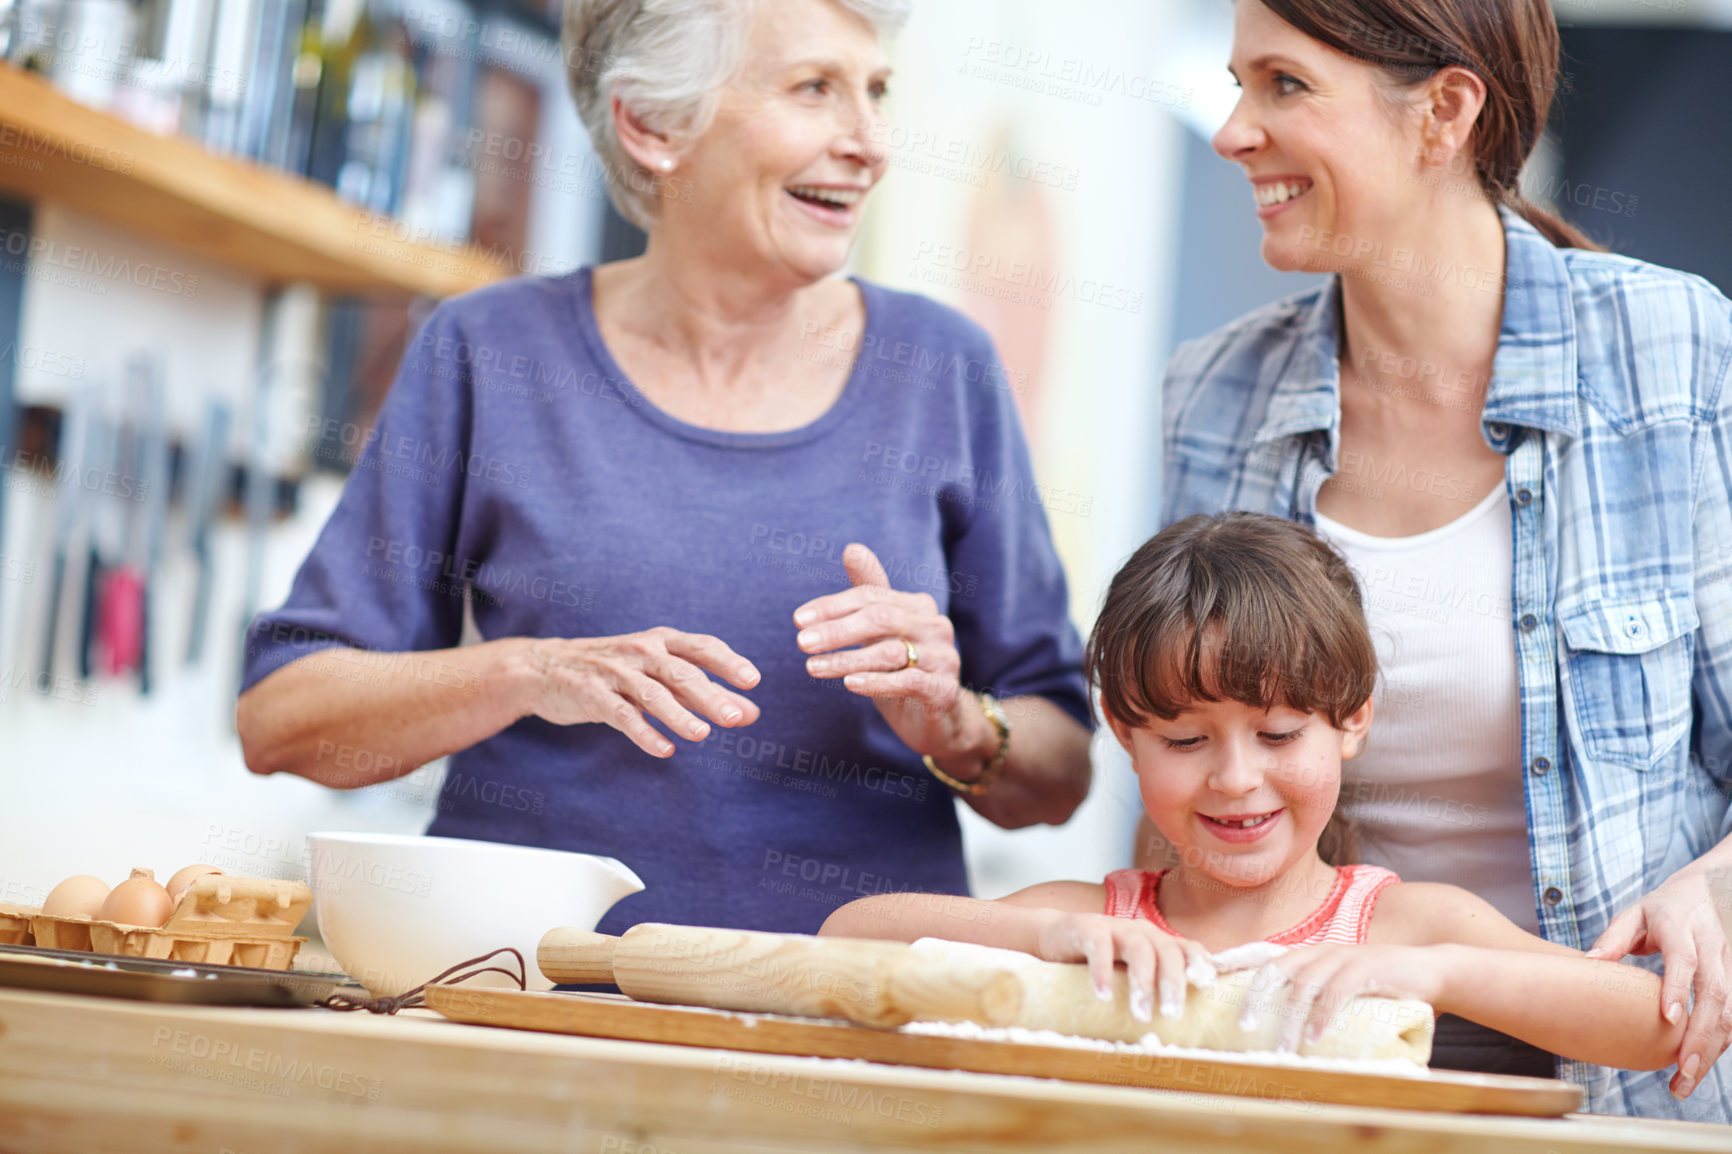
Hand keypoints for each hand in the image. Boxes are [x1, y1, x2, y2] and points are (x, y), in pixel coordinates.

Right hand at [525, 629, 759, 756]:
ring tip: (702, 735)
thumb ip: (706, 693)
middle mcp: (641, 652)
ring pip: (653, 694)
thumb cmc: (615, 671)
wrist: (546, 668)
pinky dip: (644, 733)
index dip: (728, 663)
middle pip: (682, 672)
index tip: (753, 681)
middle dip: (710, 695)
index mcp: (661, 642)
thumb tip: (751, 714)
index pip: (702, 647)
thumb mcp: (660, 675)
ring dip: (679, 715)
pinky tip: (664, 750)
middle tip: (735, 718)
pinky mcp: (593, 695)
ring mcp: (615, 672)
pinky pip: (623, 715)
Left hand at [793, 544, 977, 760]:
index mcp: (917, 606)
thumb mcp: (884, 633)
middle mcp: (934, 626)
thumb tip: (853, 548)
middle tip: (801, 642)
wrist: (941, 719)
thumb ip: (870, 593)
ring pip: (891, 652)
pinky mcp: (944, 691)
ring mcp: (944, 658)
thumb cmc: (904, 670)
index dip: (832, 606)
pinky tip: (849, 685)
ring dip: (847, 660)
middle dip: (837, 629)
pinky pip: (909, 682)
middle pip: (881, 618)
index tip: (798, 620)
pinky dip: (877, 682)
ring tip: (812, 668)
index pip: (871, 596)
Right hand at [1034, 911, 1217, 1022]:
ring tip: (1140, 1014)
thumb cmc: (1101, 962)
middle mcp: (1141, 931)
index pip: (1187, 948)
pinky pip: (1099, 947)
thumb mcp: (1131, 973)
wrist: (1054, 938)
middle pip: (1167, 952)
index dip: (1199, 963)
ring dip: (1142, 983)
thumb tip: (1184, 1028)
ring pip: (1139, 949)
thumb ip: (1154, 987)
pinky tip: (1103, 996)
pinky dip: (1102, 971)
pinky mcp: (1086, 928)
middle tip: (1172, 1015)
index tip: (1207, 987)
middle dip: (1173, 983)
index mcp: (1158, 941)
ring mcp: (1114, 927)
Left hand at [1261, 943, 1450, 1052]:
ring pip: (1304, 986)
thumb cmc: (1383, 984)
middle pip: (1277, 970)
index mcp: (1313, 954)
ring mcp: (1344, 958)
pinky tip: (1316, 1039)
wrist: (1430, 970)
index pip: (1270, 960)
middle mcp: (1323, 951)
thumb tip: (1288, 1026)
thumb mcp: (1344, 984)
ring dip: (1290, 1019)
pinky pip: (1337, 993)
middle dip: (1257, 998)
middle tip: (1245, 1028)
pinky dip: (1323, 1017)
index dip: (1245, 974)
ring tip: (1283, 1048)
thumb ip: (1320, 994)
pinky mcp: (1366, 969)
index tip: (1225, 994)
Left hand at [1588, 861, 1731, 1098]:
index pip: (1683, 960)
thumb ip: (1614, 938)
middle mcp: (1710, 947)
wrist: (1707, 892)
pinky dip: (1718, 1044)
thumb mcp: (1633, 913)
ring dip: (1711, 1049)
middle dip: (1700, 1036)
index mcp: (1680, 928)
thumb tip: (1589, 962)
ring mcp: (1728, 965)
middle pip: (1714, 994)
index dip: (1678, 988)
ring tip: (1685, 1081)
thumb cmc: (1661, 908)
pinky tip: (1698, 1066)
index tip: (1668, 1019)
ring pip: (1730, 1012)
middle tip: (1680, 1070)